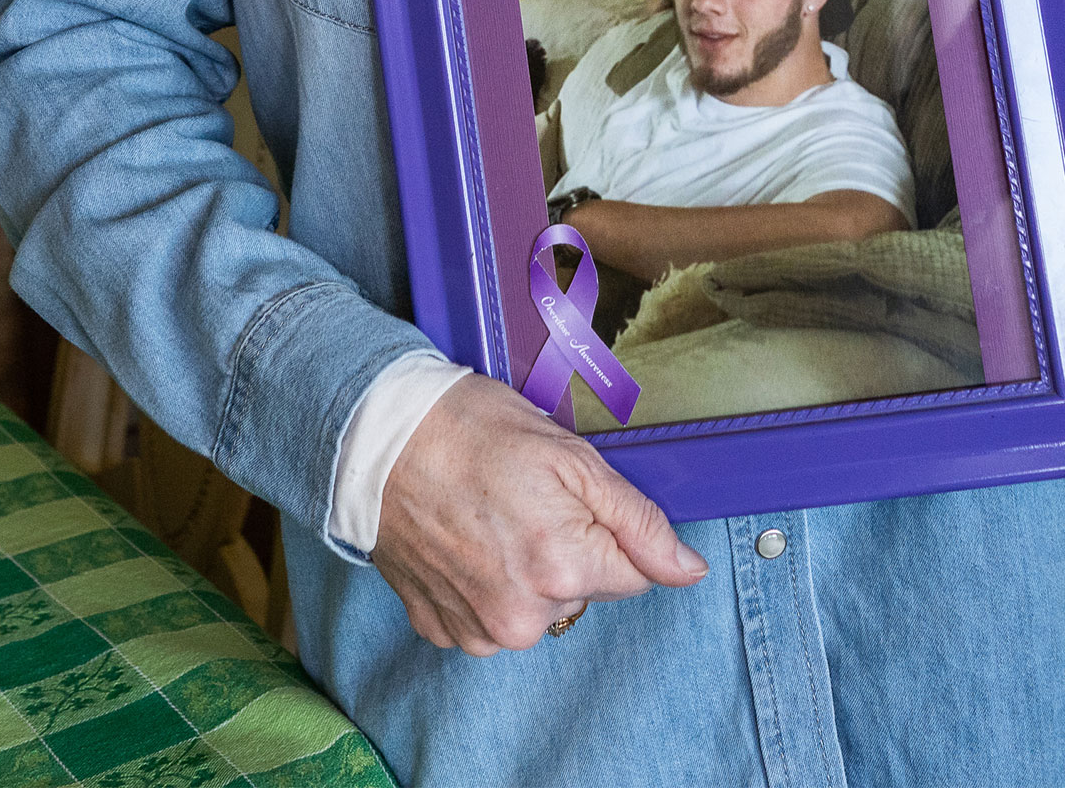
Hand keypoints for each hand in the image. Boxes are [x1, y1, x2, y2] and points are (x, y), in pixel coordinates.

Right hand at [372, 372, 706, 653]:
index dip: (606, 531)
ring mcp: (478, 631)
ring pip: (536, 609)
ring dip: (524, 574)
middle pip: (582, 594)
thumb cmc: (472, 433)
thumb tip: (689, 570)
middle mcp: (523, 618)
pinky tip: (462, 543)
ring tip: (487, 519)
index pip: (633, 575)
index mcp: (565, 571)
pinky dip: (483, 586)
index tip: (568, 499)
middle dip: (567, 552)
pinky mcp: (442, 631)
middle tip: (522, 500)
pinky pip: (488, 618)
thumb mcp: (572, 458)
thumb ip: (639, 522)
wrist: (374, 443)